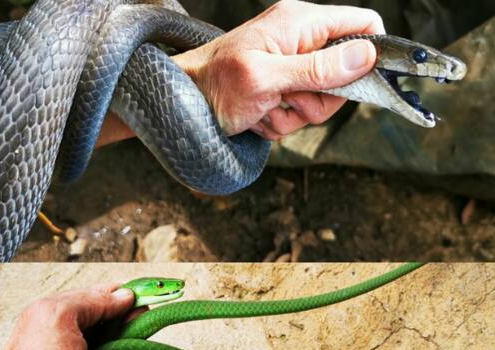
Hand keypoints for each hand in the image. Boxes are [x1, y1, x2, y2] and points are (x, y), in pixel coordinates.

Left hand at [175, 0, 384, 139]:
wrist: (181, 104)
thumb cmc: (213, 83)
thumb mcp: (266, 77)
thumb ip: (316, 68)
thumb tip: (365, 56)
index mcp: (300, 23)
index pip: (363, 24)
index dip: (373, 52)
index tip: (366, 81)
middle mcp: (299, 42)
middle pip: (346, 75)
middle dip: (318, 98)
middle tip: (286, 98)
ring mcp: (291, 68)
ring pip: (322, 101)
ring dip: (292, 114)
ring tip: (263, 108)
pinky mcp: (281, 91)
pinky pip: (299, 115)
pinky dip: (278, 122)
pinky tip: (256, 116)